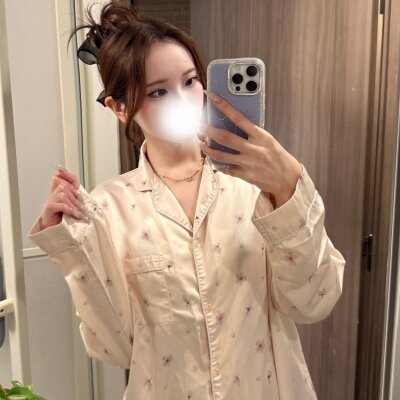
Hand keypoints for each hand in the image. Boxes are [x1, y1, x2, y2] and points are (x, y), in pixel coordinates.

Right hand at [40, 167, 83, 229]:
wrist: (55, 233)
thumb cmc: (65, 221)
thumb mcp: (74, 208)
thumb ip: (77, 199)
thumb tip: (83, 192)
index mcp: (59, 194)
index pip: (63, 180)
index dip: (67, 176)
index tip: (66, 172)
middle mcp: (53, 196)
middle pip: (63, 186)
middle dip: (75, 196)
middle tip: (81, 207)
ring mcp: (49, 202)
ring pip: (62, 194)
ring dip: (73, 204)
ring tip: (78, 212)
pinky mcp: (47, 209)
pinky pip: (58, 204)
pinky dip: (67, 208)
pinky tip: (72, 214)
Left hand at [200, 91, 302, 207]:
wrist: (288, 179)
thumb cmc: (277, 157)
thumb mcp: (268, 141)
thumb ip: (252, 134)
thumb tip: (233, 125)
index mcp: (261, 136)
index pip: (239, 118)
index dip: (225, 107)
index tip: (213, 98)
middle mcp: (253, 148)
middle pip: (225, 137)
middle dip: (208, 131)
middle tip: (198, 126)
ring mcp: (248, 163)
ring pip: (221, 155)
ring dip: (208, 149)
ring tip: (202, 145)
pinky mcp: (245, 175)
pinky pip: (227, 169)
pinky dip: (219, 165)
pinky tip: (214, 161)